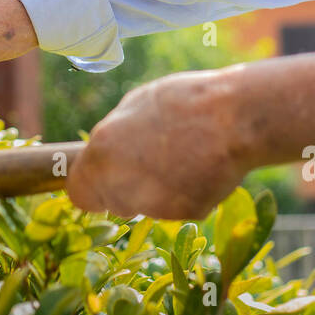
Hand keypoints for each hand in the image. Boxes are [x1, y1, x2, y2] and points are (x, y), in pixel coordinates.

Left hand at [66, 68, 246, 218]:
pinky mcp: (184, 213)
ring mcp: (153, 204)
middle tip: (155, 161)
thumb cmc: (184, 102)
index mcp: (101, 154)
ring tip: (185, 156)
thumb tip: (106, 150)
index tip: (105, 179)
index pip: (79, 193)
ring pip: (147, 204)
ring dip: (159, 190)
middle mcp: (121, 185)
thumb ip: (114, 135)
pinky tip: (203, 167)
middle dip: (128, 188)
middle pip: (114, 201)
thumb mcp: (136, 105)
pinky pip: (179, 206)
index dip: (93, 186)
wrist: (235, 117)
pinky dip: (188, 192)